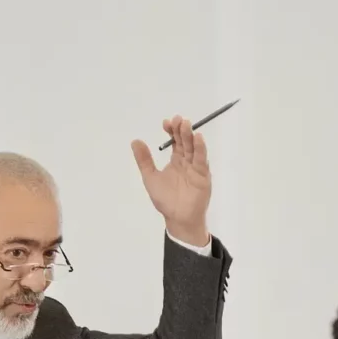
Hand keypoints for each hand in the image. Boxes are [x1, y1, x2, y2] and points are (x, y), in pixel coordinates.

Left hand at [130, 115, 210, 247]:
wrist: (178, 219)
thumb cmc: (166, 200)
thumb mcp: (150, 177)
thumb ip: (144, 160)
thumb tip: (135, 141)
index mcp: (176, 161)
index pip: (175, 141)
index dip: (171, 131)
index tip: (165, 123)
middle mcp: (187, 162)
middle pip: (185, 142)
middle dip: (181, 130)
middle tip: (177, 119)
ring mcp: (196, 168)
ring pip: (193, 148)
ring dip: (190, 136)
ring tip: (186, 124)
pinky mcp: (203, 176)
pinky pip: (202, 160)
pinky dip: (200, 149)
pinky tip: (198, 138)